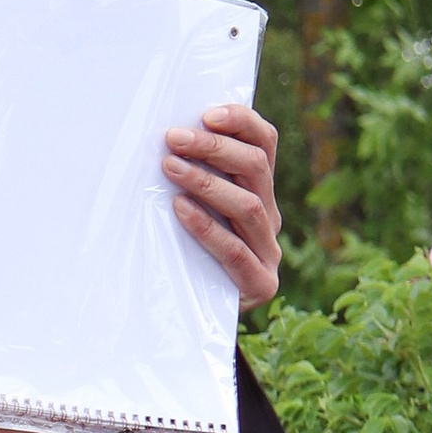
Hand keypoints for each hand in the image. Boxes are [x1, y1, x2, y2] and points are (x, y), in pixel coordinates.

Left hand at [164, 103, 281, 305]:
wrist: (197, 319)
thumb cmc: (184, 254)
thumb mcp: (190, 210)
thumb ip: (191, 178)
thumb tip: (161, 138)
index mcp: (261, 192)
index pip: (265, 145)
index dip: (241, 123)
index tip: (206, 114)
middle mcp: (270, 218)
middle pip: (256, 169)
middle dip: (214, 149)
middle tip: (173, 138)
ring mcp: (269, 253)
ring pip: (248, 206)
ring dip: (206, 182)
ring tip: (170, 167)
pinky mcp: (260, 285)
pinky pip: (235, 252)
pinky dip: (207, 227)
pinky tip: (180, 209)